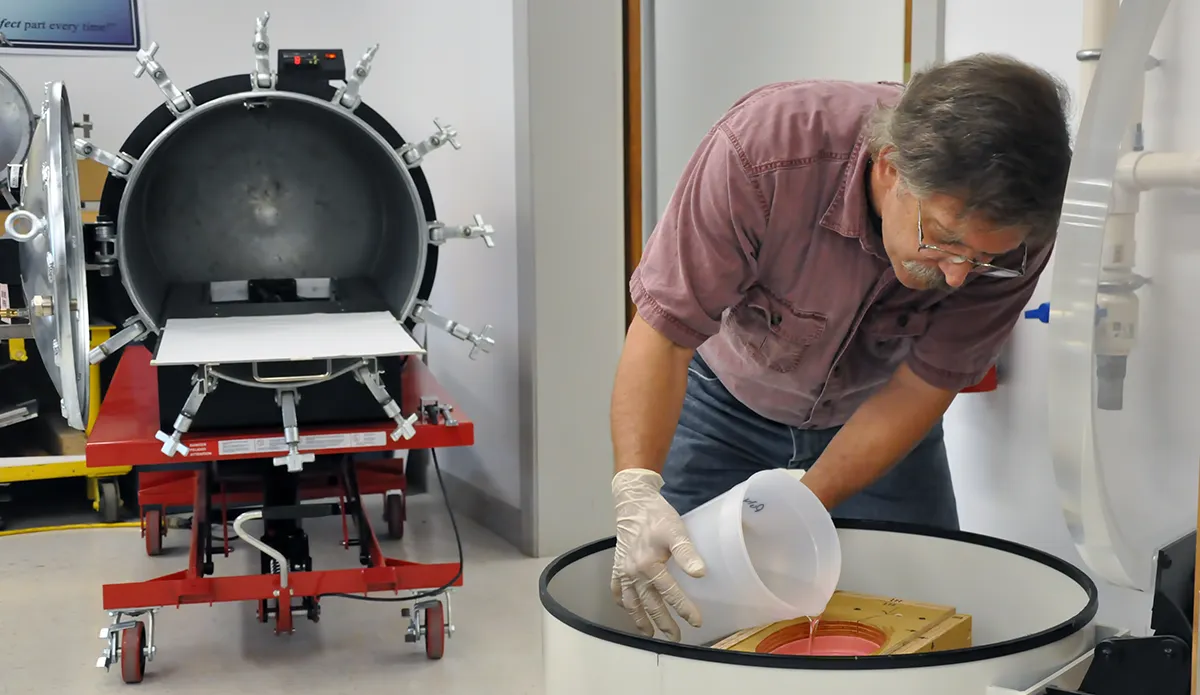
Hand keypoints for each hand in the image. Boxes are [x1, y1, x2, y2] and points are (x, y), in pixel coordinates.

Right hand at [610, 468, 705, 640]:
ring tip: (649, 633)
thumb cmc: (657, 516)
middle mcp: (633, 572)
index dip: (684, 608)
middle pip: (650, 603)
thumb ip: (687, 553)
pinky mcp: (617, 566)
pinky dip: (622, 602)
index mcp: (649, 564)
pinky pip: (617, 589)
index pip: (669, 593)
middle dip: (663, 622)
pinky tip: (627, 609)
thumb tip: (699, 574)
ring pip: (631, 601)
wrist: (633, 502)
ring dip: (640, 619)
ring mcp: (623, 570)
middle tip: (675, 637)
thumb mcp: (676, 531)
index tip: (696, 622)